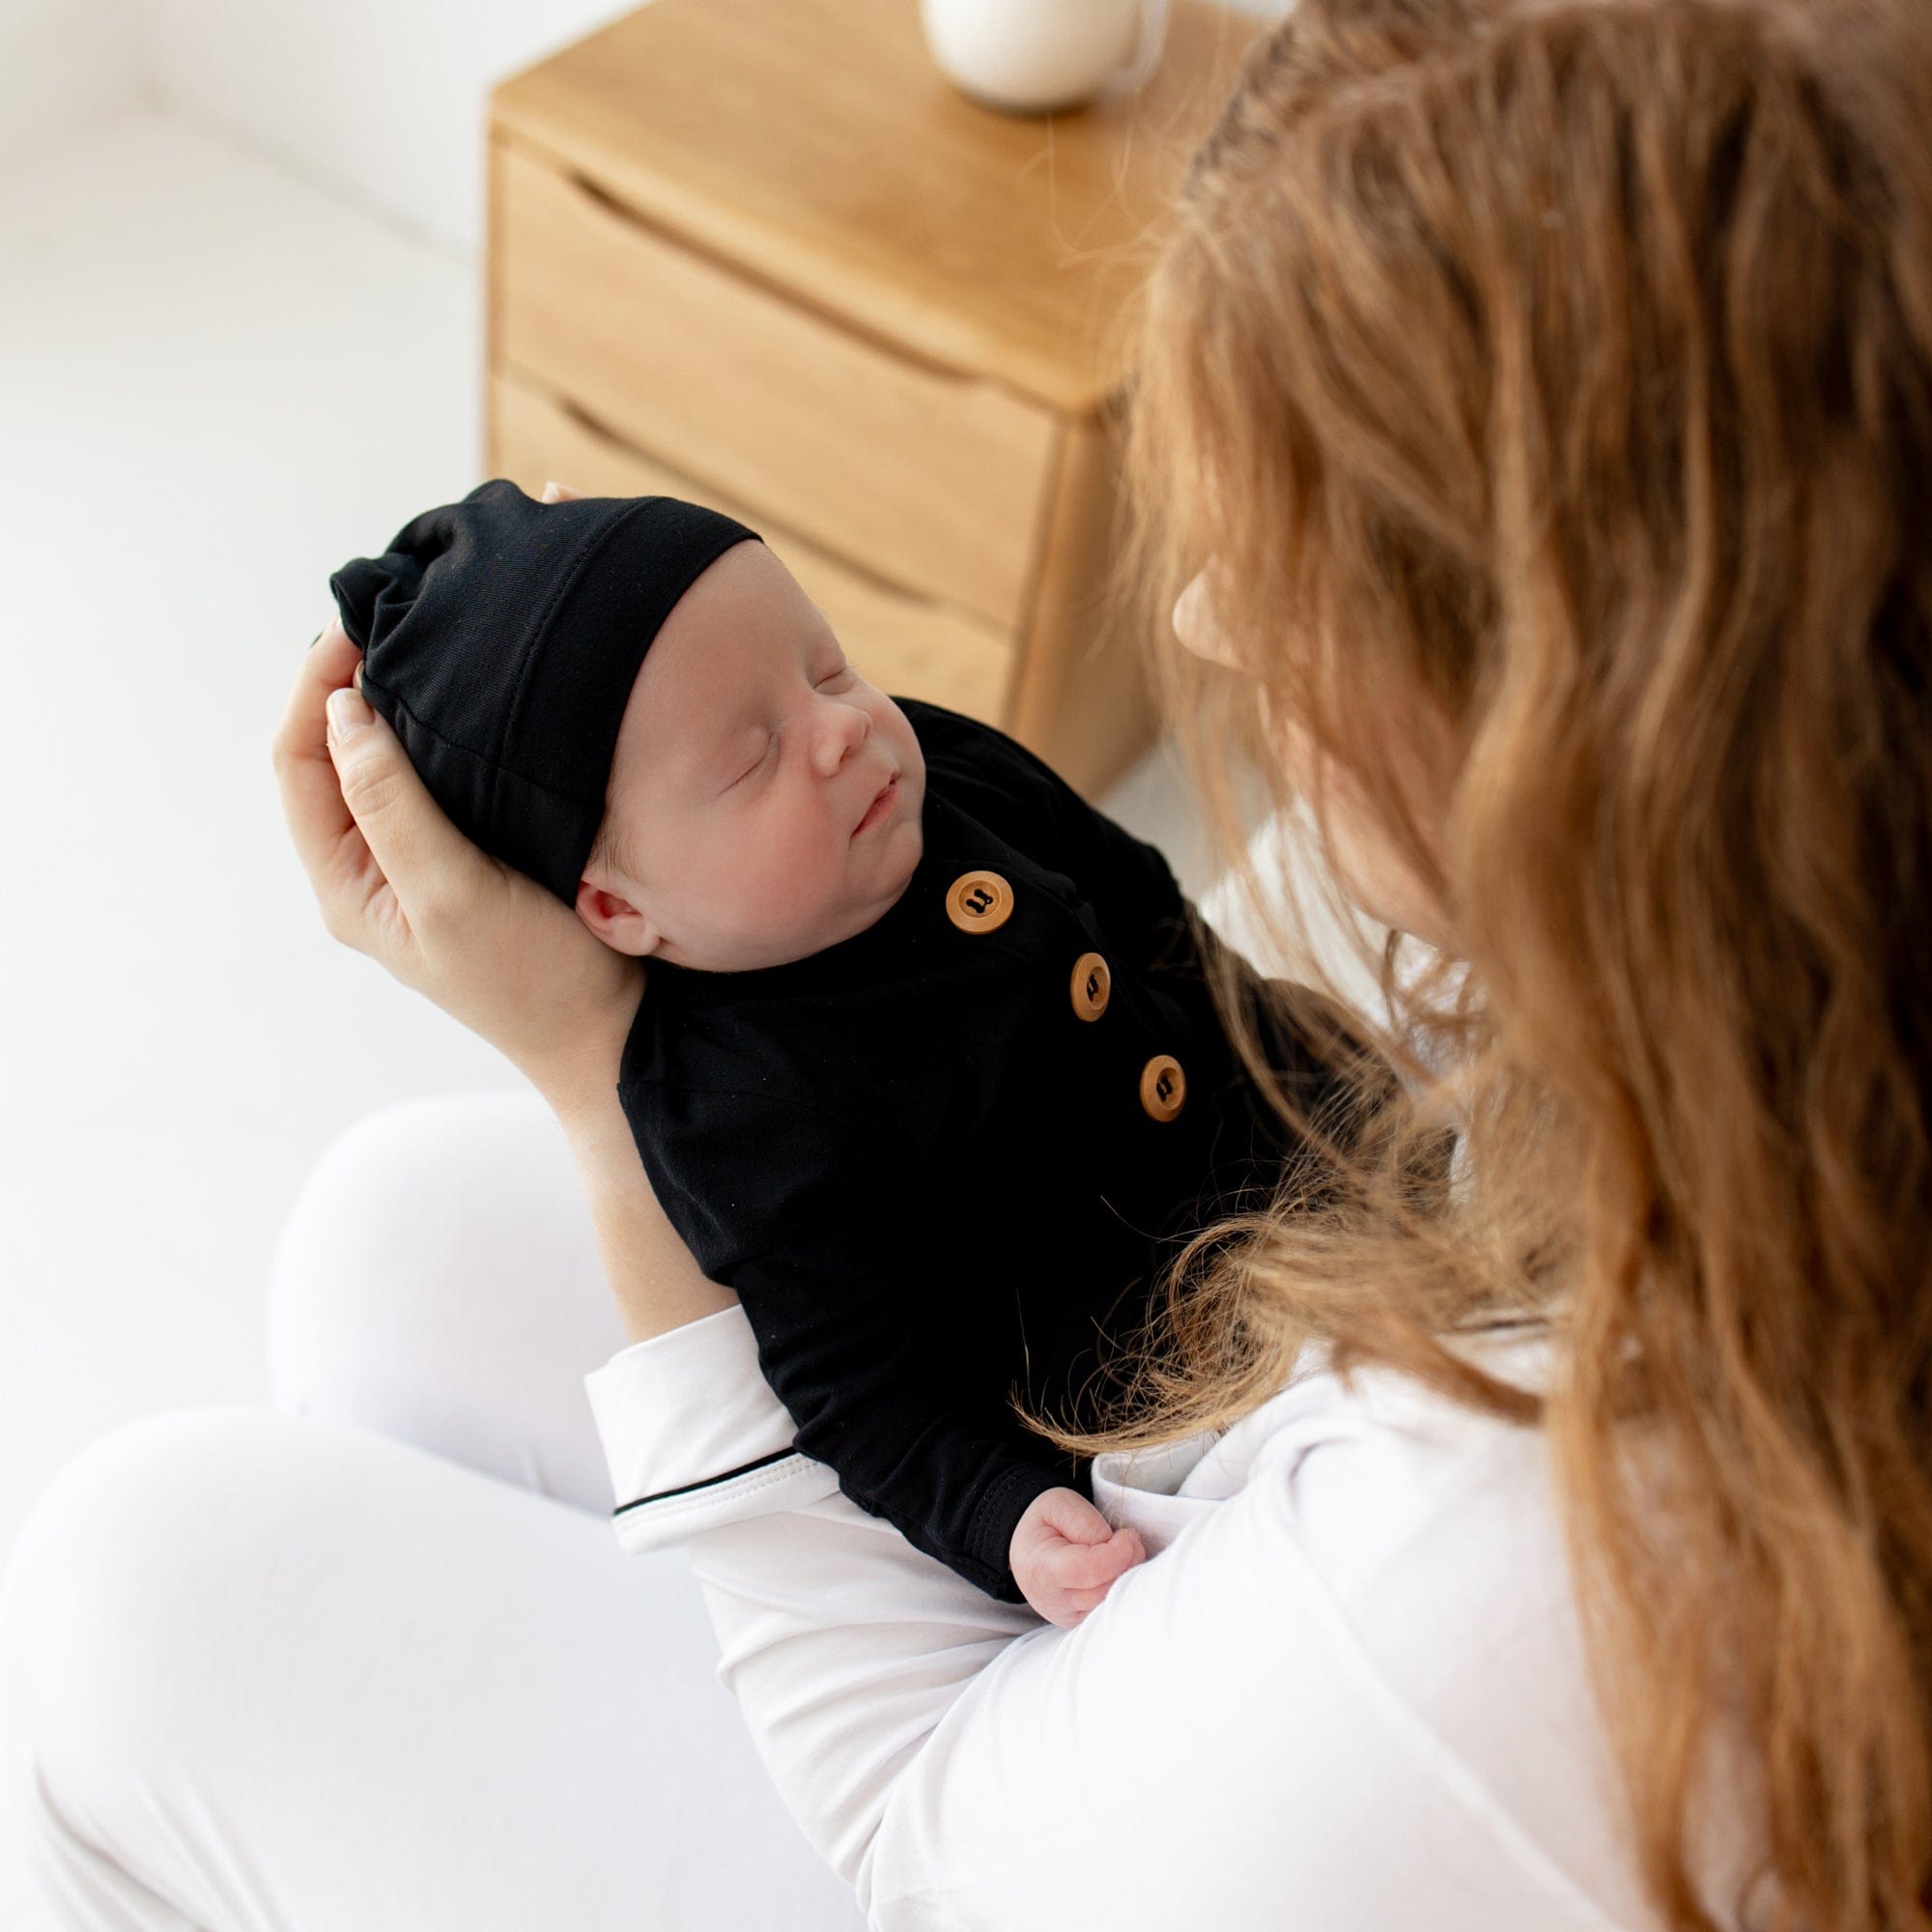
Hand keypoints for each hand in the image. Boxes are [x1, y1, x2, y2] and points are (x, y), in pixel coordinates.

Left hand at [270, 478, 640, 1110]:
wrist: (618, 1040)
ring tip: (449, 621)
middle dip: (363, 671)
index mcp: (350, 881)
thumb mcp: (450, 896)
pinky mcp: (491, 848)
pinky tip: (499, 676)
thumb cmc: (533, 983)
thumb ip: (392, 806)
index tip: (361, 621)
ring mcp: (437, 855)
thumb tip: (344, 710)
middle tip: (408, 602)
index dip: (316, 684)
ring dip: (418, 687)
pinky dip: (467, 716)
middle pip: (344, 747)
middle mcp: (383, 863)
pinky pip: (457, 768)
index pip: (300, 759)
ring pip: (404, 751)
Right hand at [1010, 1487, 1146, 1626]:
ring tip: (1125, 1550)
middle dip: (1127, 1563)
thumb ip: (1086, 1524)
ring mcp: (1066, 1615)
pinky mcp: (1079, 1620)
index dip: (1117, 1554)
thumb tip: (1114, 1546)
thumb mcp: (1059, 1505)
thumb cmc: (1043, 1521)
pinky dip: (1120, 1587)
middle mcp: (1052, 1601)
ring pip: (1110, 1604)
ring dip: (1126, 1576)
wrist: (1025, 1545)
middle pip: (1104, 1591)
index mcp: (1042, 1569)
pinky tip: (1118, 1567)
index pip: (1089, 1571)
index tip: (1128, 1534)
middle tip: (1131, 1539)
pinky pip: (1107, 1609)